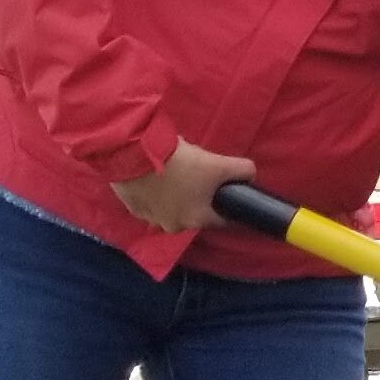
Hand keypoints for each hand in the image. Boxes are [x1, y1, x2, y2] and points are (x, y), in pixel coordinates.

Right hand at [114, 140, 254, 232]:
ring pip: (170, 205)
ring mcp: (149, 217)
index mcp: (196, 220)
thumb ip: (242, 171)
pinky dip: (153, 188)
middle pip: (195, 210)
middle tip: (197, 172)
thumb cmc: (180, 163)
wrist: (135, 153)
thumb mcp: (219, 164)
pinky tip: (155, 172)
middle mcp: (173, 226)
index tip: (228, 192)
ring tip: (174, 170)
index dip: (228, 204)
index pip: (222, 219)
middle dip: (199, 194)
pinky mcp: (130, 205)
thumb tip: (250, 175)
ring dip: (174, 192)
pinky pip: (149, 198)